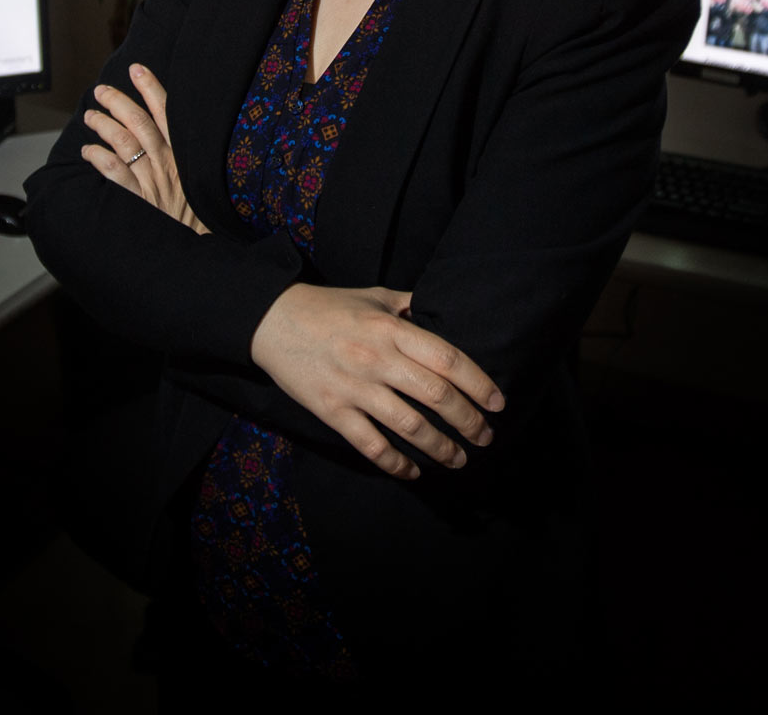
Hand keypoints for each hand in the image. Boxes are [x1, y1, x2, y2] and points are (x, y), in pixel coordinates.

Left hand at [81, 63, 207, 233]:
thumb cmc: (196, 214)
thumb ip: (182, 156)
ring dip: (102, 124)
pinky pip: (113, 170)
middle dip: (116, 101)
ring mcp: (151, 180)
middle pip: (138, 121)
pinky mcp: (137, 199)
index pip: (166, 112)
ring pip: (122, 140)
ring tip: (91, 117)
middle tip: (101, 92)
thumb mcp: (198, 179)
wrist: (194, 249)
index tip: (137, 69)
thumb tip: (165, 133)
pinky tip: (88, 151)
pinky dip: (97, 156)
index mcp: (184, 154)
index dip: (150, 87)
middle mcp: (167, 162)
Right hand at [249, 283, 505, 479]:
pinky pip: (370, 445)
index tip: (497, 403)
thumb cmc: (328, 307)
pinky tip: (413, 471)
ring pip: (408, 426)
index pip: (447, 358)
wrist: (270, 320)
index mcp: (390, 329)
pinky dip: (395, 463)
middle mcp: (377, 359)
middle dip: (468, 421)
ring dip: (440, 447)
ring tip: (458, 458)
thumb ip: (409, 305)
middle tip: (485, 437)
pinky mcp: (332, 411)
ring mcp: (354, 388)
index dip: (478, 383)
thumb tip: (443, 311)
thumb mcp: (374, 296)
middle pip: (435, 396)